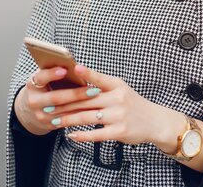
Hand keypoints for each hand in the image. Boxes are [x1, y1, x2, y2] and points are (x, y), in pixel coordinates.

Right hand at [13, 66, 101, 135]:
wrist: (30, 110)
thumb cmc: (43, 87)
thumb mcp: (43, 78)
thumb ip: (54, 72)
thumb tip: (75, 66)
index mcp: (32, 85)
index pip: (40, 78)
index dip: (52, 74)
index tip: (65, 70)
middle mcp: (34, 101)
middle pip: (56, 98)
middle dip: (76, 94)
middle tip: (93, 90)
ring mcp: (41, 115)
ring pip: (64, 111)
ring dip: (82, 105)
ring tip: (97, 99)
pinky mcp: (48, 124)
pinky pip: (67, 121)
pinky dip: (80, 114)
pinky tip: (92, 110)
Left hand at [53, 65, 185, 148]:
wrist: (155, 122)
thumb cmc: (133, 104)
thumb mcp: (121, 89)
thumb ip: (102, 85)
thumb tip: (78, 80)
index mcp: (117, 86)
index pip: (99, 78)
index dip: (87, 73)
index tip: (73, 68)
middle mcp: (118, 99)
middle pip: (86, 101)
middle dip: (64, 103)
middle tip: (48, 105)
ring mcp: (118, 116)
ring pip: (87, 117)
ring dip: (68, 119)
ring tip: (54, 120)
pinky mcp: (119, 132)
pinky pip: (96, 134)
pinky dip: (81, 135)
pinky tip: (70, 135)